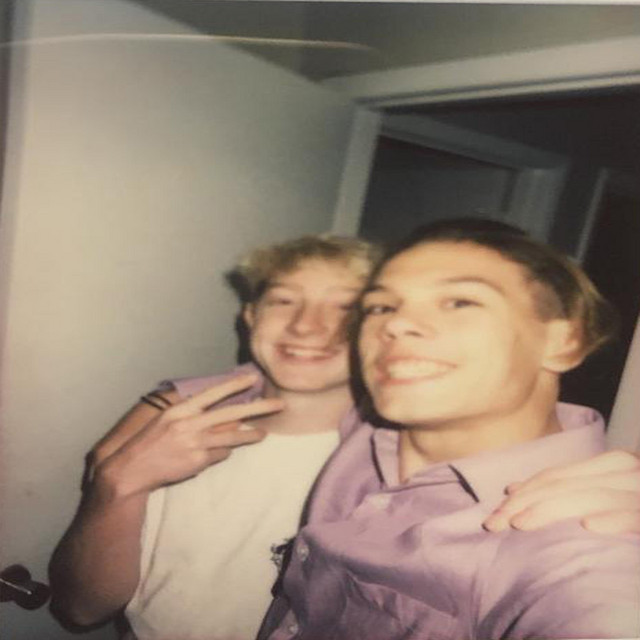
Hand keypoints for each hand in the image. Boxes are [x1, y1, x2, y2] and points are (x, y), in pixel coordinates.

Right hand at [94, 374, 283, 496]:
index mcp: (180, 410)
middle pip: (231, 414)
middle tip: (279, 404)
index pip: (212, 393)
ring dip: (250, 436)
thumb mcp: (168, 421)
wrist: (131, 470)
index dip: (234, 385)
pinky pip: (218, 455)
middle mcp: (189, 425)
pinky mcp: (198, 461)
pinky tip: (206, 455)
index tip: (253, 378)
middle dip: (259, 408)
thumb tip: (225, 419)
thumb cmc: (150, 442)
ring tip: (262, 434)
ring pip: (231, 438)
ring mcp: (195, 444)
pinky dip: (219, 454)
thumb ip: (195, 416)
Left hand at [483, 450, 639, 533]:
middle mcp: (625, 470)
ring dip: (553, 509)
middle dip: (524, 504)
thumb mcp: (606, 488)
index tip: (495, 511)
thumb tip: (512, 488)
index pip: (556, 476)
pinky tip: (589, 525)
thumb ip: (568, 486)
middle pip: (564, 485)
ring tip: (521, 524)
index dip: (523, 492)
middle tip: (493, 524)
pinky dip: (614, 518)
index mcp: (611, 464)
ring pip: (591, 497)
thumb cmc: (636, 499)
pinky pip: (635, 513)